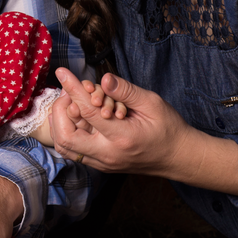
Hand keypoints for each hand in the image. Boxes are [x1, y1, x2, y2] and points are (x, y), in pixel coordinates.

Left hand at [50, 68, 192, 175]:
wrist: (178, 157)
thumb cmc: (169, 128)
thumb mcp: (152, 103)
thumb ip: (125, 91)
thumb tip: (103, 79)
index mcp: (122, 137)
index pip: (87, 111)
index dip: (72, 89)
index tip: (62, 72)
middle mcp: (108, 154)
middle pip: (65, 137)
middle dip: (59, 111)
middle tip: (69, 92)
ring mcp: (103, 163)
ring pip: (65, 147)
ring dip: (61, 123)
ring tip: (71, 101)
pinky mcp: (101, 165)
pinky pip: (74, 151)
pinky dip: (68, 131)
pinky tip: (77, 115)